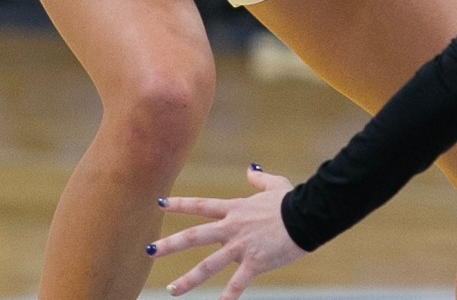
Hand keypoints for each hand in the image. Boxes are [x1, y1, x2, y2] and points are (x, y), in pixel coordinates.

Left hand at [150, 166, 302, 299]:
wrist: (307, 216)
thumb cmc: (292, 201)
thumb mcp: (275, 185)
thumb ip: (259, 180)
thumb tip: (251, 170)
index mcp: (235, 209)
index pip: (201, 206)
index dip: (180, 204)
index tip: (160, 204)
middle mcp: (232, 228)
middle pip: (195, 236)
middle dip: (169, 244)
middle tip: (148, 251)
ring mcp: (241, 246)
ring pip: (209, 264)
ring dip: (188, 279)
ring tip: (172, 290)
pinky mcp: (255, 263)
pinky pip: (237, 283)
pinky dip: (228, 297)